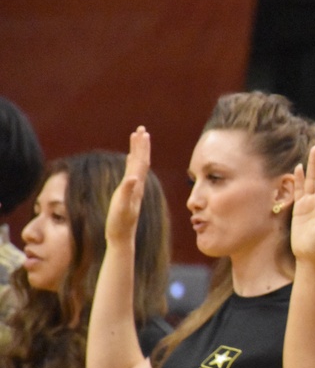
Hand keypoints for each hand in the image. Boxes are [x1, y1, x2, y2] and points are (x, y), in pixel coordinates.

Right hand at [105, 126, 149, 245]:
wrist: (122, 237)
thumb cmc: (120, 223)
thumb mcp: (123, 207)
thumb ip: (127, 192)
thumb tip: (134, 177)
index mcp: (136, 186)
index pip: (141, 162)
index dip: (141, 148)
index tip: (141, 132)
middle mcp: (138, 186)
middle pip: (141, 161)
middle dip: (141, 145)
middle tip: (141, 129)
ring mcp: (134, 189)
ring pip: (137, 166)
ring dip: (137, 151)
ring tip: (137, 138)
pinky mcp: (129, 193)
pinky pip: (132, 173)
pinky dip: (132, 163)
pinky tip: (131, 160)